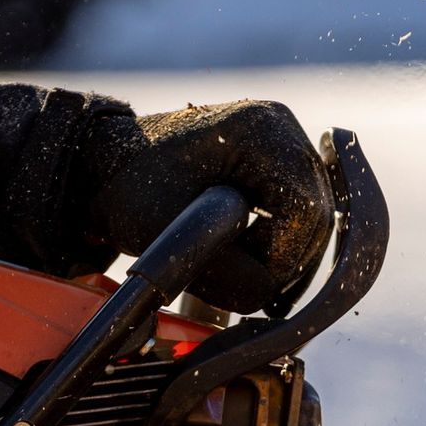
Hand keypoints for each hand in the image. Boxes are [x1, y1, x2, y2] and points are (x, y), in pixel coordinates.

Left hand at [78, 100, 334, 315]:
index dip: (284, 257)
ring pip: (312, 222)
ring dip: (281, 258)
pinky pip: (297, 217)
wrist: (107, 167)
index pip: (306, 209)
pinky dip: (277, 246)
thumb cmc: (129, 190)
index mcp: (262, 130)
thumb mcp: (170, 236)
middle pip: (317, 216)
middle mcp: (281, 129)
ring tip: (240, 276)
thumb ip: (226, 271)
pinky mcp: (276, 165)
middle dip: (284, 261)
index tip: (251, 284)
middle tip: (247, 289)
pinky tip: (246, 261)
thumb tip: (268, 296)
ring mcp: (283, 144)